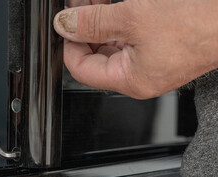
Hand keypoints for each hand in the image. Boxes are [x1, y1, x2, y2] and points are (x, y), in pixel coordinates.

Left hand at [54, 0, 217, 98]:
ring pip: (111, 44)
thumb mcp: (133, 18)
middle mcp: (138, 77)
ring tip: (94, 0)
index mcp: (130, 80)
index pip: (82, 69)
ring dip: (100, 22)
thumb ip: (93, 22)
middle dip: (84, 28)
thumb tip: (65, 25)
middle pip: (95, 56)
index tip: (66, 22)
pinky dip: (118, 22)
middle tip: (79, 4)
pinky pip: (128, 38)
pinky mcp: (159, 49)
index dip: (69, 44)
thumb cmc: (199, 24)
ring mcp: (149, 63)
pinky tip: (114, 6)